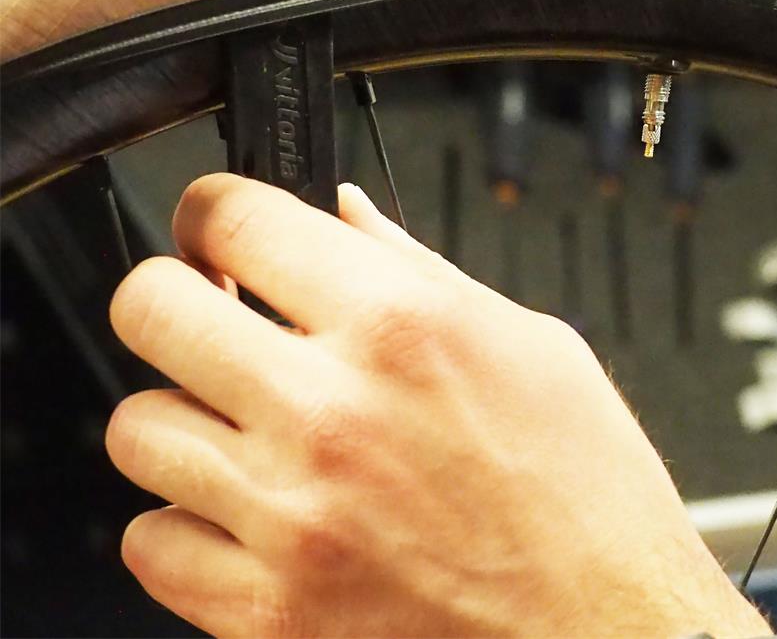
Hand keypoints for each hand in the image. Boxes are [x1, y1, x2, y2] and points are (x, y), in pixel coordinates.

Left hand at [106, 174, 767, 638]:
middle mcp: (330, 413)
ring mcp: (286, 516)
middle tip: (213, 314)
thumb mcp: (533, 345)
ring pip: (136, 427)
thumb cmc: (588, 496)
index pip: (236, 219)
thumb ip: (418, 271)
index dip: (216, 211)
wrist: (608, 631)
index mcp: (402, 326)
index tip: (220, 228)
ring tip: (245, 425)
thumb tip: (343, 216)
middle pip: (149, 310)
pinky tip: (254, 510)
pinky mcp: (263, 610)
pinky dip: (189, 521)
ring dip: (184, 414)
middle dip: (175, 297)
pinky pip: (151, 541)